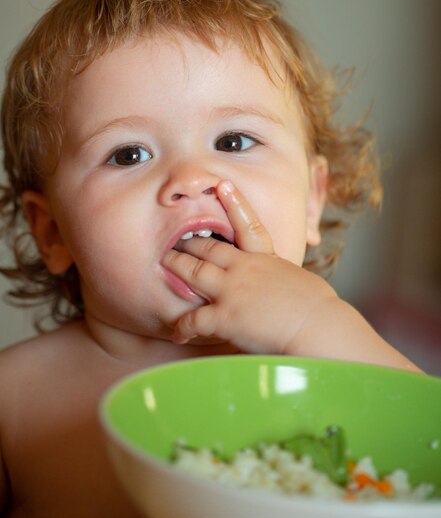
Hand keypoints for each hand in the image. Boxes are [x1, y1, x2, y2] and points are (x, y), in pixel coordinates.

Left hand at [162, 180, 335, 353]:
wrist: (317, 326)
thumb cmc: (320, 310)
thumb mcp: (303, 283)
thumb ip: (286, 279)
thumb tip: (288, 282)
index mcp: (267, 259)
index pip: (249, 225)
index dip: (234, 203)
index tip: (223, 185)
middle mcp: (245, 268)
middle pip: (209, 249)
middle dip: (189, 244)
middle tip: (176, 241)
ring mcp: (231, 290)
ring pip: (194, 272)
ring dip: (177, 268)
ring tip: (163, 263)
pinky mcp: (224, 316)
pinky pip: (193, 319)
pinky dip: (183, 326)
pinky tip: (178, 332)